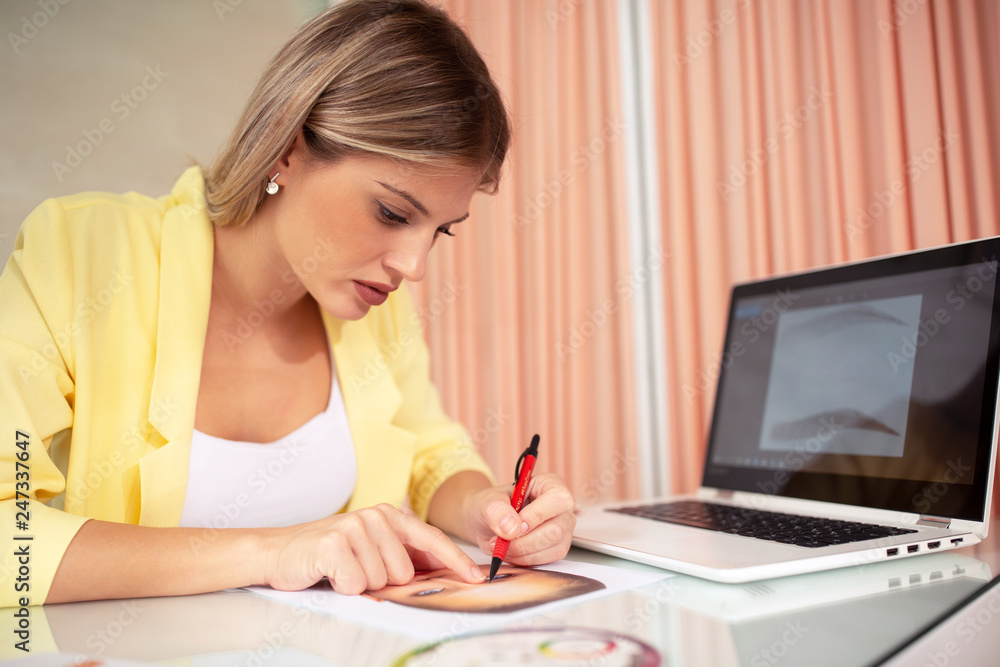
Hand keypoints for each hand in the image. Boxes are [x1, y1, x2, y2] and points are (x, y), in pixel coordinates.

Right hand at [261, 503, 484, 594]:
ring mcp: (355, 527)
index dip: (455, 561)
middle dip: (383, 581)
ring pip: (382, 581)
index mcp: (390, 515)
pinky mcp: (335, 544)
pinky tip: (331, 572)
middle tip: (357, 570)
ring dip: (361, 584)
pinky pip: (357, 584)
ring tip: (342, 570)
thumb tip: (443, 567)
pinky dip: (344, 587)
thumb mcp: (372, 548)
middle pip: (405, 572)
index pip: (432, 539)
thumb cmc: (330, 554)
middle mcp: (376, 516)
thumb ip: (404, 554)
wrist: (279, 551)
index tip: (476, 577)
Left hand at [462, 472, 576, 565]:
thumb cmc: (492, 505)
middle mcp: (562, 507)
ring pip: (553, 548)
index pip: (557, 498)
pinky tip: (510, 553)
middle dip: (524, 541)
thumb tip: (513, 528)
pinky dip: (525, 560)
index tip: (515, 527)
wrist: (485, 523)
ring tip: (501, 546)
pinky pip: (548, 560)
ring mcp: (563, 528)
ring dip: (522, 553)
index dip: (536, 515)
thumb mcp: (488, 501)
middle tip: (501, 541)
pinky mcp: (557, 547)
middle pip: (555, 530)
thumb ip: (497, 510)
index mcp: (550, 484)